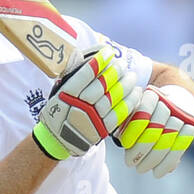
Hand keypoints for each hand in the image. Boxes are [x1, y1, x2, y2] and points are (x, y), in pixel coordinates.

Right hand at [32, 44, 143, 159]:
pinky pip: (119, 113)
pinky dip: (130, 101)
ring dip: (126, 85)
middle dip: (115, 72)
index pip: (85, 74)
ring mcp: (91, 119)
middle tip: (122, 64)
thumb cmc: (60, 111)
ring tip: (132, 76)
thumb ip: (72, 77)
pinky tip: (136, 92)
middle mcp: (78, 106)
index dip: (99, 62)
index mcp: (65, 95)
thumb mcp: (58, 93)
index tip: (108, 53)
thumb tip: (88, 57)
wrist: (58, 140)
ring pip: (113, 98)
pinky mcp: (102, 130)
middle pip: (102, 85)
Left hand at [116, 84, 193, 176]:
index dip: (133, 130)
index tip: (125, 145)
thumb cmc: (149, 110)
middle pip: (155, 129)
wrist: (180, 99)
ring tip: (142, 169)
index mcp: (153, 95)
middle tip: (130, 164)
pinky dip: (169, 162)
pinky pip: (181, 146)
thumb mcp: (136, 110)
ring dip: (154, 158)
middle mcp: (171, 103)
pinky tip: (158, 172)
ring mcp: (184, 115)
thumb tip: (122, 140)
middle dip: (141, 149)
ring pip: (168, 140)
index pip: (142, 113)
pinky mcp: (193, 125)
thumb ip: (128, 123)